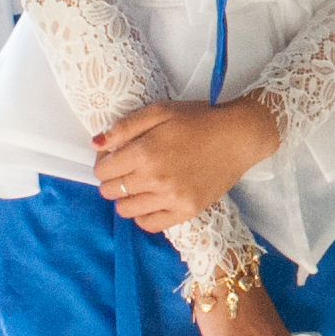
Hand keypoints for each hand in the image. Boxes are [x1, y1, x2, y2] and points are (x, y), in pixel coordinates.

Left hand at [93, 93, 283, 229]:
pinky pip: (150, 224)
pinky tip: (150, 200)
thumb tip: (96, 144)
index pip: (103, 171)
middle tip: (126, 169)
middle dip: (112, 180)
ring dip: (125, 198)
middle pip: (110, 191)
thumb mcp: (160, 111)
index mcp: (145, 152)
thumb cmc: (199, 119)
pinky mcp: (186, 211)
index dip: (103, 163)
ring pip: (126, 210)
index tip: (114, 157)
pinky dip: (143, 215)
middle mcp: (155, 179)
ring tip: (139, 185)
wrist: (238, 137)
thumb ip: (125, 127)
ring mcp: (171, 198)